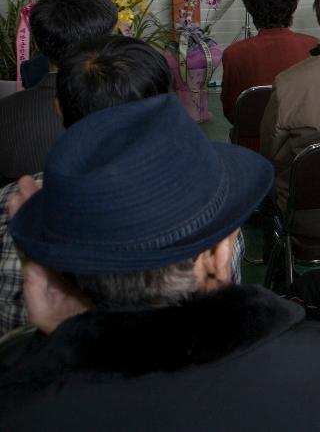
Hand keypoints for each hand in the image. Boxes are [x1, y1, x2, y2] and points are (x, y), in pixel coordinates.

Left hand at [8, 176, 88, 332]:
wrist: (101, 338)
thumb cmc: (71, 328)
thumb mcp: (47, 315)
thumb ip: (37, 291)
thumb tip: (32, 264)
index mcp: (44, 273)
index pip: (30, 240)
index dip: (23, 217)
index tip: (18, 194)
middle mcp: (58, 262)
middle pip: (42, 229)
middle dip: (33, 205)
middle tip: (27, 180)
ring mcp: (76, 260)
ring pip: (59, 229)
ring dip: (49, 207)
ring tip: (38, 183)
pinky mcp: (98, 260)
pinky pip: (82, 237)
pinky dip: (75, 219)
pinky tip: (74, 204)